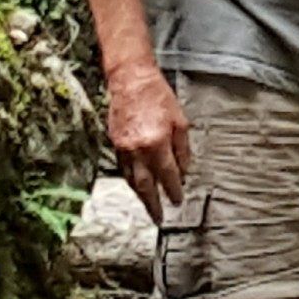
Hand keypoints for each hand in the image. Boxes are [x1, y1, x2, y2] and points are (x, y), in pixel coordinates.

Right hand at [107, 63, 191, 220]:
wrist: (131, 81)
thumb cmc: (159, 97)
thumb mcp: (180, 121)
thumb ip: (182, 149)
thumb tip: (184, 171)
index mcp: (157, 142)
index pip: (168, 174)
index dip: (173, 189)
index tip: (178, 201)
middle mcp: (138, 149)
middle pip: (145, 185)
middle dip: (152, 204)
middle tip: (158, 218)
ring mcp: (123, 148)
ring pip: (132, 180)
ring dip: (140, 196)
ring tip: (148, 207)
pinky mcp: (114, 144)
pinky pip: (123, 169)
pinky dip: (131, 181)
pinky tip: (137, 187)